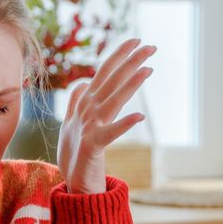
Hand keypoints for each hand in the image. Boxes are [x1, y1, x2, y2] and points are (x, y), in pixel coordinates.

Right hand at [57, 38, 154, 193]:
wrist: (72, 183)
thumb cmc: (75, 153)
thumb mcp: (73, 123)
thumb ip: (77, 101)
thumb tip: (84, 82)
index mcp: (86, 103)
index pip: (104, 72)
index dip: (119, 55)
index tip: (136, 40)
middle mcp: (87, 110)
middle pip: (110, 80)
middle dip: (130, 61)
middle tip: (150, 46)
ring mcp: (89, 127)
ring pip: (112, 100)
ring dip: (129, 85)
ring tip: (147, 70)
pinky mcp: (92, 146)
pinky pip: (110, 134)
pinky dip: (123, 125)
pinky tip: (139, 116)